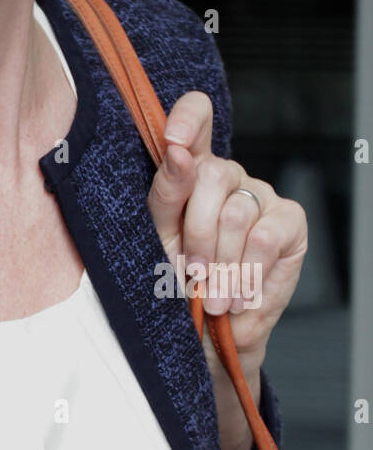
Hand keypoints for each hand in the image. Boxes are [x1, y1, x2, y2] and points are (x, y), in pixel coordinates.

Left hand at [146, 91, 307, 366]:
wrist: (209, 332)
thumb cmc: (176, 278)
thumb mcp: (158, 236)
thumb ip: (166, 192)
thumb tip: (177, 152)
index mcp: (188, 167)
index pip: (196, 117)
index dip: (188, 118)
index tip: (173, 140)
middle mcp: (227, 173)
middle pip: (212, 174)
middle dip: (196, 232)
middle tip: (191, 272)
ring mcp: (261, 193)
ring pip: (236, 213)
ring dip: (220, 263)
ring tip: (211, 294)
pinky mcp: (290, 220)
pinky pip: (268, 237)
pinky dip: (249, 271)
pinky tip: (238, 295)